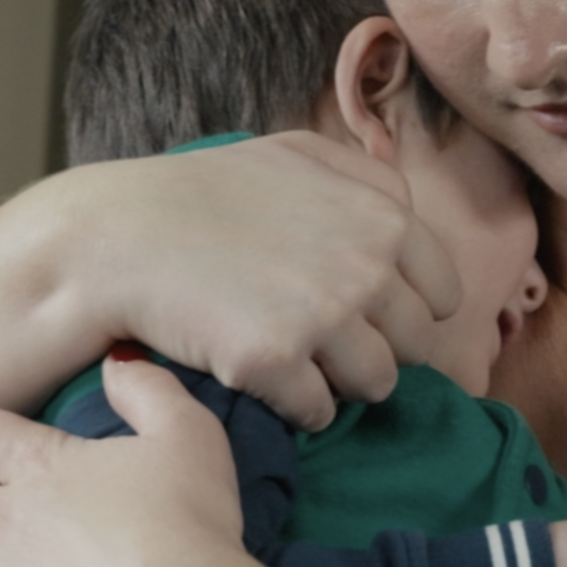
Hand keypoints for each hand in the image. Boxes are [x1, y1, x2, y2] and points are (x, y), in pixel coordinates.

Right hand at [71, 131, 462, 429]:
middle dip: (377, 347)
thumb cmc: (206, 192)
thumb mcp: (296, 154)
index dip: (408, 310)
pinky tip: (266, 380)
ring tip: (300, 362)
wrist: (123, 236)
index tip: (370, 315)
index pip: (443, 295)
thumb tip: (406, 202)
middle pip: (415, 346)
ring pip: (377, 385)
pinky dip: (299, 406)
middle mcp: (367, 267)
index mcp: (384, 217)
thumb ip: (365, 175)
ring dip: (342, 382)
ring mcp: (325, 317)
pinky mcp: (277, 363)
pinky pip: (321, 412)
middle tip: (327, 340)